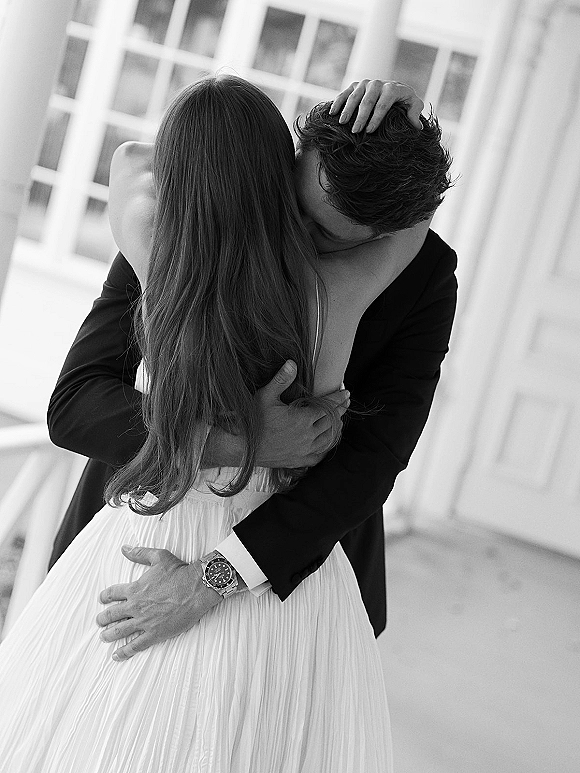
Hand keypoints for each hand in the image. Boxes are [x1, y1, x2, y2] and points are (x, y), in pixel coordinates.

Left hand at [97, 546, 221, 660]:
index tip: (102, 599)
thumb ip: (139, 553)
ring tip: (103, 637)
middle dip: (103, 618)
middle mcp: (135, 606)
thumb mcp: (159, 557)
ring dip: (109, 635)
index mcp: (135, 588)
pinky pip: (135, 645)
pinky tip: (117, 656)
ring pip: (120, 631)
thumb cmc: (179, 572)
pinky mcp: (155, 633)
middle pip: (112, 614)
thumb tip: (124, 548)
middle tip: (99, 621)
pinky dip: (124, 652)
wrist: (196, 588)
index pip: (113, 593)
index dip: (105, 596)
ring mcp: (144, 621)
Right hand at [256, 360, 349, 467]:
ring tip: (339, 419)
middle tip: (345, 402)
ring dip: (336, 428)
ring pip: (328, 438)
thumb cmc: (252, 420)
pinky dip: (326, 446)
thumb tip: (292, 363)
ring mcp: (304, 450)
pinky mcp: (298, 461)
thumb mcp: (265, 396)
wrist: (241, 447)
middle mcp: (307, 436)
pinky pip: (319, 454)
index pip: (328, 407)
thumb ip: (281, 380)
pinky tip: (327, 442)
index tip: (345, 392)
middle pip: (331, 422)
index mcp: (302, 419)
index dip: (338, 399)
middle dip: (340, 410)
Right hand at [330, 80, 423, 132]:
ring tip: (342, 123)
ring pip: (355, 96)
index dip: (376, 118)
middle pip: (368, 101)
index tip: (370, 131)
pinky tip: (333, 112)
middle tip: (355, 131)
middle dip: (361, 117)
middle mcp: (378, 83)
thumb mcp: (413, 106)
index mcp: (392, 88)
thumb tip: (416, 126)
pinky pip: (345, 93)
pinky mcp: (356, 85)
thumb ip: (415, 113)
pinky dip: (338, 102)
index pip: (383, 103)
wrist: (394, 91)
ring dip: (348, 110)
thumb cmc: (404, 103)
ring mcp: (365, 83)